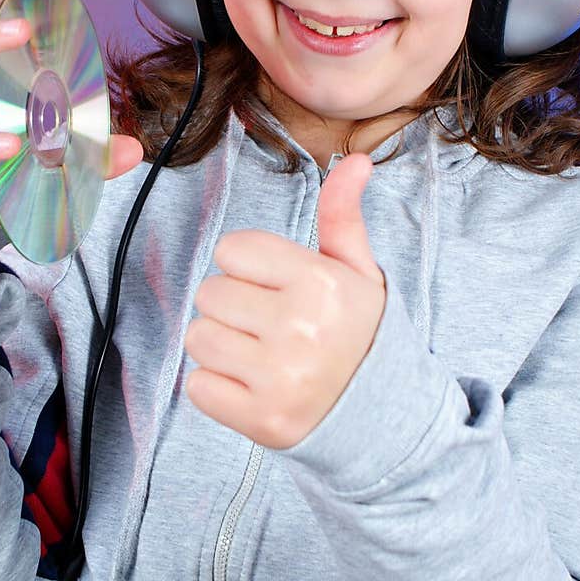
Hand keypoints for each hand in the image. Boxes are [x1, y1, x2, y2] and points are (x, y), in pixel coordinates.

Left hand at [183, 153, 386, 448]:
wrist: (381, 415)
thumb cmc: (359, 333)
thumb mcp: (358, 272)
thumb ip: (342, 216)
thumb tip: (357, 161)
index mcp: (321, 282)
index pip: (231, 249)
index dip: (246, 267)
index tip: (273, 287)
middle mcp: (300, 328)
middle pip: (209, 293)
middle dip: (231, 306)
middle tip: (267, 325)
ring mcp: (280, 378)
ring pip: (198, 338)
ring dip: (220, 346)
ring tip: (258, 354)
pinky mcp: (261, 420)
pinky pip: (198, 387)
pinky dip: (216, 388)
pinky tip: (251, 385)